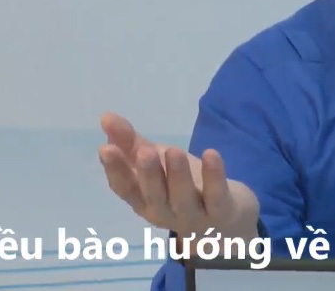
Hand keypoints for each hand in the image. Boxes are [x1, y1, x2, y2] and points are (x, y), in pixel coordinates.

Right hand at [98, 112, 259, 239]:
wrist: (229, 217)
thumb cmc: (185, 187)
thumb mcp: (158, 163)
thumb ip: (131, 143)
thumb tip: (106, 117)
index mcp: (145, 201)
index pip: (126, 189)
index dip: (115, 171)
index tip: (106, 149)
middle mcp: (165, 213)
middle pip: (154, 195)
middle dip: (148, 174)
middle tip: (144, 152)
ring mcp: (194, 216)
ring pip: (183, 198)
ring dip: (178, 175)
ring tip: (174, 150)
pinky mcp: (222, 212)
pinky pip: (217, 196)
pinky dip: (214, 177)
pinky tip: (211, 153)